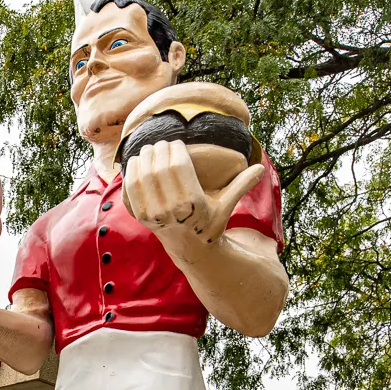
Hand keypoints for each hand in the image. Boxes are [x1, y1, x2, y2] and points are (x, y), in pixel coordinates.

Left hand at [124, 139, 264, 258]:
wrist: (188, 247)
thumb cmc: (210, 221)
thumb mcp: (227, 205)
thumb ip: (241, 185)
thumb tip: (261, 168)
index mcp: (191, 203)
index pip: (177, 165)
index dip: (174, 148)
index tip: (176, 142)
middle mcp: (169, 210)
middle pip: (157, 167)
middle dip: (158, 149)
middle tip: (162, 143)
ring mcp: (152, 214)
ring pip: (141, 175)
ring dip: (143, 157)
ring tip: (150, 150)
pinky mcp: (139, 217)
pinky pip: (130, 188)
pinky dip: (130, 172)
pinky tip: (136, 163)